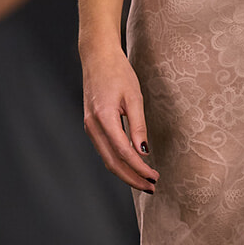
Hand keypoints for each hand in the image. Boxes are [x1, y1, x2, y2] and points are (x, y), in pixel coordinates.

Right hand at [82, 45, 158, 192]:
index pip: (123, 152)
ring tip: (144, 181)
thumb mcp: (134, 97)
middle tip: (151, 187)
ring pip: (107, 159)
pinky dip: (118, 162)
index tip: (154, 177)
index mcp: (103, 118)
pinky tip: (131, 166)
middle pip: (112, 162)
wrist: (97, 57)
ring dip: (125, 173)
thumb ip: (138, 125)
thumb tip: (143, 151)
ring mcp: (89, 127)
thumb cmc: (118, 72)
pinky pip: (104, 150)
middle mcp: (92, 126)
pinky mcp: (91, 125)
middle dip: (132, 178)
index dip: (139, 168)